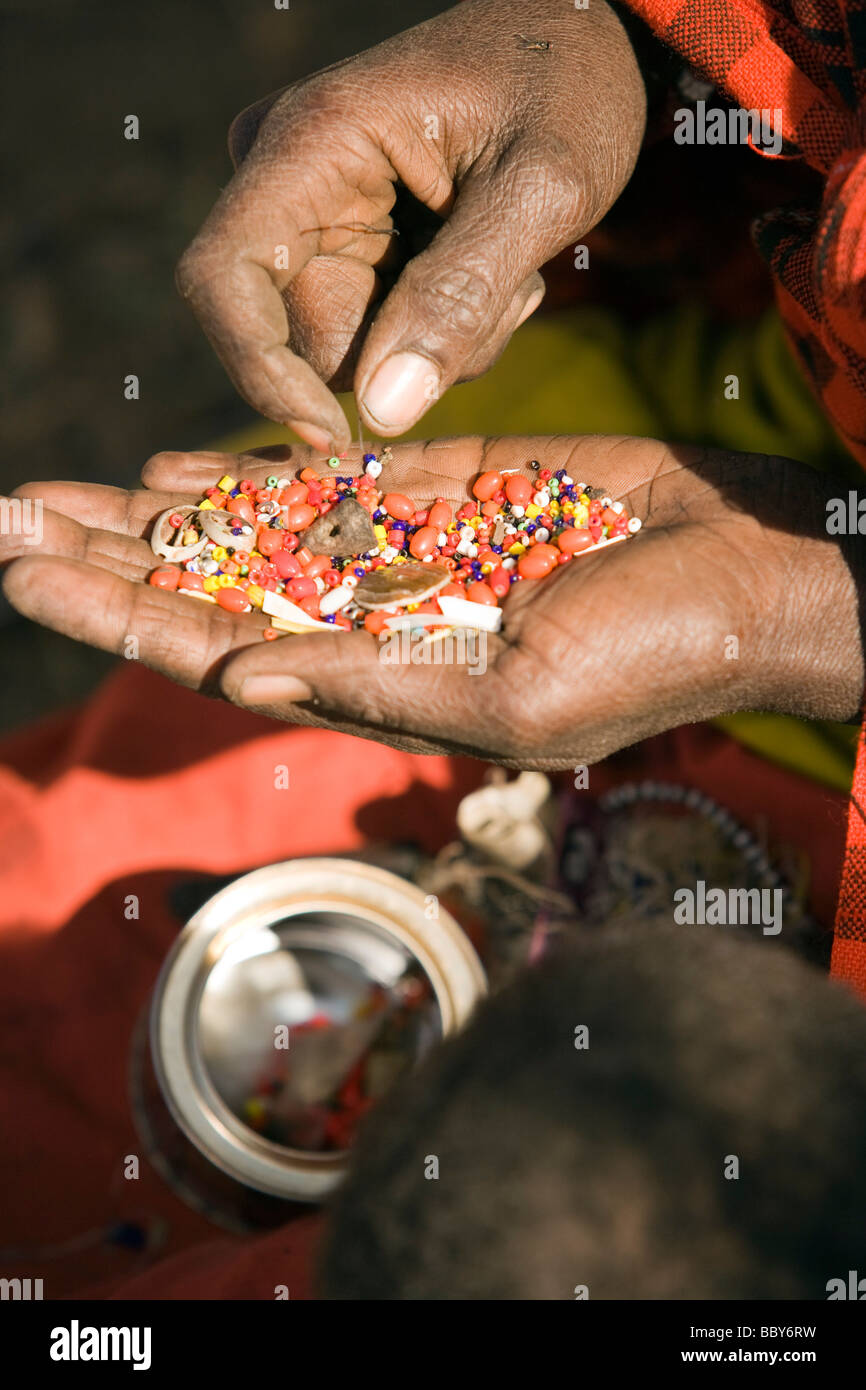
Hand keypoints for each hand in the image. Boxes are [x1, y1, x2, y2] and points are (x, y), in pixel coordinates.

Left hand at [2, 438, 861, 767]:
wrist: (750, 574)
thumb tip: (245, 679)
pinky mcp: (446, 488)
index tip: (25, 581)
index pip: (220, 651)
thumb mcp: (519, 700)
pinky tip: (174, 471)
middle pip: (211, 589)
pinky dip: (250, 476)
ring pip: (250, 532)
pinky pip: (328, 483)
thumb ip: (384, 687)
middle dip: (107, 561)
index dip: (119, 616)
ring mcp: (406, 553)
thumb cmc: (655, 657)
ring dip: (153, 515)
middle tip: (4, 521)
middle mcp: (377, 623)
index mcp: (384, 685)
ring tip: (54, 493)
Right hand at [175, 0, 645, 451]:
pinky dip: (443, 328)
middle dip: (403, 350)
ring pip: (349, 350)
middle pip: (300, 335)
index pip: (223, 280)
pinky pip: (377, 336)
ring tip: (509, 267)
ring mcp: (316, 214)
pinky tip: (493, 265)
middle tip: (507, 292)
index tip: (334, 436)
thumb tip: (381, 412)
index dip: (260, 371)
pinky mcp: (349, 244)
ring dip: (439, 340)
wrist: (584, 41)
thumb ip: (463, 295)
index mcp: (312, 142)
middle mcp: (290, 179)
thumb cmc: (566, 84)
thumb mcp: (543, 186)